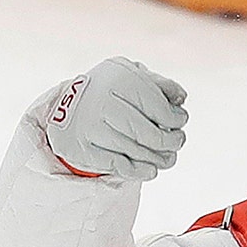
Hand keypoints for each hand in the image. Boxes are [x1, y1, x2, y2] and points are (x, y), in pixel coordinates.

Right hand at [42, 57, 187, 180]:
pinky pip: (116, 164)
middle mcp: (100, 100)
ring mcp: (88, 125)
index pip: (156, 106)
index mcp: (117, 77)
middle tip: (177, 142)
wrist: (66, 107)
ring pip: (133, 150)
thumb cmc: (109, 90)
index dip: (174, 118)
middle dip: (168, 141)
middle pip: (146, 132)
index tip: (180, 122)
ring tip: (168, 159)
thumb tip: (181, 99)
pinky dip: (137, 170)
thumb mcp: (131, 76)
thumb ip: (159, 85)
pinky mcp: (80, 147)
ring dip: (157, 159)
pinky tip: (151, 169)